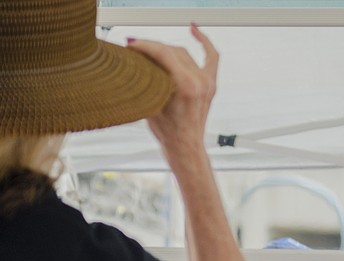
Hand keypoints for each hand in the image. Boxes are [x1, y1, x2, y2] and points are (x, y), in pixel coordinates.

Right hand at [127, 24, 217, 163]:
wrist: (186, 147)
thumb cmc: (168, 133)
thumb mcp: (150, 104)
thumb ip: (146, 80)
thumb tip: (135, 60)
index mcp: (186, 85)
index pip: (163, 53)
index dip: (145, 45)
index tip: (132, 45)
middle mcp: (200, 81)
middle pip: (173, 51)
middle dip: (152, 47)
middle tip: (137, 49)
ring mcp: (207, 82)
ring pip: (185, 53)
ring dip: (167, 49)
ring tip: (151, 49)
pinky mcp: (210, 84)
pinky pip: (211, 56)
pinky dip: (204, 42)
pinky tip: (194, 29)